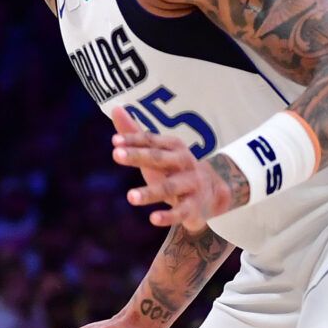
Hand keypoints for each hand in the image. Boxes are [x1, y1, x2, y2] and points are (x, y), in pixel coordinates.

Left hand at [107, 110, 238, 233]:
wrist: (212, 192)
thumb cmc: (174, 169)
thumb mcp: (155, 152)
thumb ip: (135, 134)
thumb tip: (115, 108)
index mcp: (173, 146)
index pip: (151, 141)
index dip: (133, 140)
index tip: (115, 142)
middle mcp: (183, 162)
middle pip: (159, 158)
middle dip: (138, 156)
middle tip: (116, 155)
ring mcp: (190, 184)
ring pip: (169, 188)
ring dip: (149, 192)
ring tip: (130, 197)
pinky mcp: (194, 207)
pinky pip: (180, 212)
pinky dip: (168, 216)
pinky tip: (153, 219)